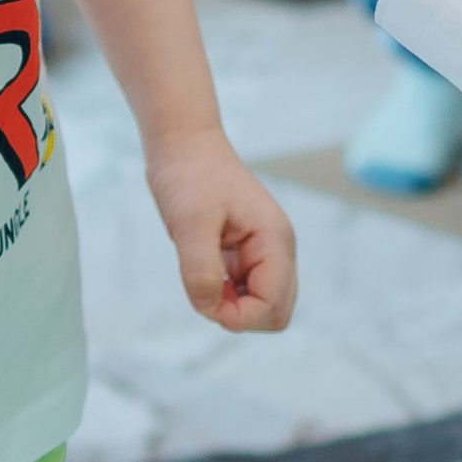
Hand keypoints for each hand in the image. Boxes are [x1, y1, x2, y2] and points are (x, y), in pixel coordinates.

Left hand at [144, 129, 297, 331]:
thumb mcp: (190, 223)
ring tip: (202, 274)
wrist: (184, 145)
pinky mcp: (247, 252)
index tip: (203, 298)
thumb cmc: (190, 176)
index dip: (238, 316)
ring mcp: (264, 251)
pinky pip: (244, 290)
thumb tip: (210, 309)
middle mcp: (278, 249)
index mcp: (275, 241)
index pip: (273, 306)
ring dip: (230, 304)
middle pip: (276, 312)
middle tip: (205, 289)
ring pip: (260, 304)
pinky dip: (223, 292)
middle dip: (239, 315)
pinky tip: (202, 268)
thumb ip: (201, 270)